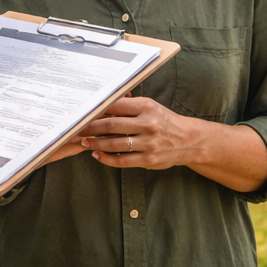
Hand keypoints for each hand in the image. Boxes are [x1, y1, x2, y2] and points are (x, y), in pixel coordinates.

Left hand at [77, 96, 203, 170]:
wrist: (189, 140)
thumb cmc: (165, 121)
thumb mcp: (151, 107)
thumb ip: (130, 107)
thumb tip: (103, 106)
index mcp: (147, 107)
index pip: (115, 106)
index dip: (97, 110)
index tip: (84, 112)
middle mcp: (147, 124)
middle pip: (111, 125)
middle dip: (91, 128)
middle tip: (77, 129)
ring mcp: (148, 143)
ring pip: (114, 144)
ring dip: (96, 144)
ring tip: (84, 142)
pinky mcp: (148, 159)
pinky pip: (122, 160)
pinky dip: (106, 159)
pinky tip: (97, 155)